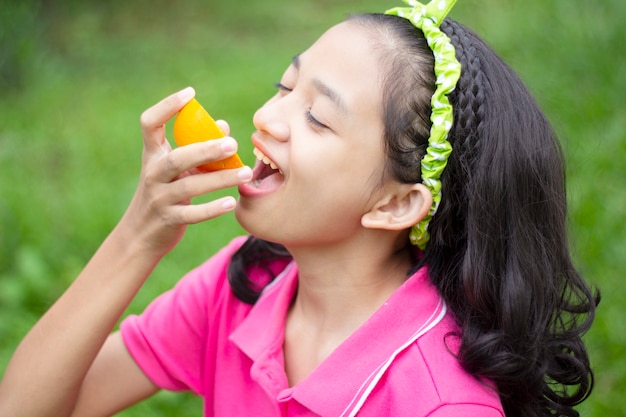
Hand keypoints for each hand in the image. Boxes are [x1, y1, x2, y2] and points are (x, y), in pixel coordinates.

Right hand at [120, 87, 251, 255]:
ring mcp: (159, 197)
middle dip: (206, 150)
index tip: (190, 93)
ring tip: (246, 172)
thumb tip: (224, 128)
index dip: (167, 106)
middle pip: (178, 158)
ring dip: (220, 179)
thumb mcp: (176, 169)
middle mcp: (153, 173)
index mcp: (153, 154)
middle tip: (233, 144)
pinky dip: (212, 209)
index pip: (150, 123)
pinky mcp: (169, 219)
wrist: (140, 234)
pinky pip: (192, 214)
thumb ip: (197, 148)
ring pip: (190, 186)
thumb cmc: (165, 192)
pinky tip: (232, 202)